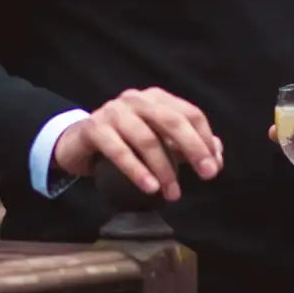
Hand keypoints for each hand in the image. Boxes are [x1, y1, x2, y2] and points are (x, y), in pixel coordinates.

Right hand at [54, 88, 222, 201]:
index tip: (214, 166)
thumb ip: (185, 146)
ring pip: (146, 139)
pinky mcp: (94, 128)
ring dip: (164, 169)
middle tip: (207, 175)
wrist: (77, 143)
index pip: (189, 113)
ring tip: (173, 194)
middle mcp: (136, 99)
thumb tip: (216, 156)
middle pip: (171, 121)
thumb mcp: (157, 140)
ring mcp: (113, 111)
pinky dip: (136, 170)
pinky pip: (119, 150)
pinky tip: (149, 188)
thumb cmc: (123, 140)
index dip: (205, 139)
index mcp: (156, 98)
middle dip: (193, 148)